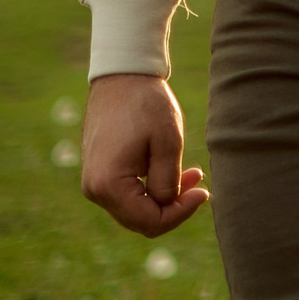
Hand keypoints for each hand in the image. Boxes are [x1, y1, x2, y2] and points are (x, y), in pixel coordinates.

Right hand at [80, 73, 210, 236]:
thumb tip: (167, 206)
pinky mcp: (99, 173)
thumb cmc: (147, 105)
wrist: (122, 77)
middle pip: (141, 220)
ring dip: (165, 198)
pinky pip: (128, 194)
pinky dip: (152, 189)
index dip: (180, 213)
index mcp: (108, 185)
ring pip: (135, 209)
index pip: (149, 222)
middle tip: (200, 184)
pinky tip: (174, 172)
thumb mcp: (168, 143)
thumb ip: (168, 182)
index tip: (204, 192)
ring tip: (193, 175)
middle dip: (174, 208)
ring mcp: (94, 183)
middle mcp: (94, 190)